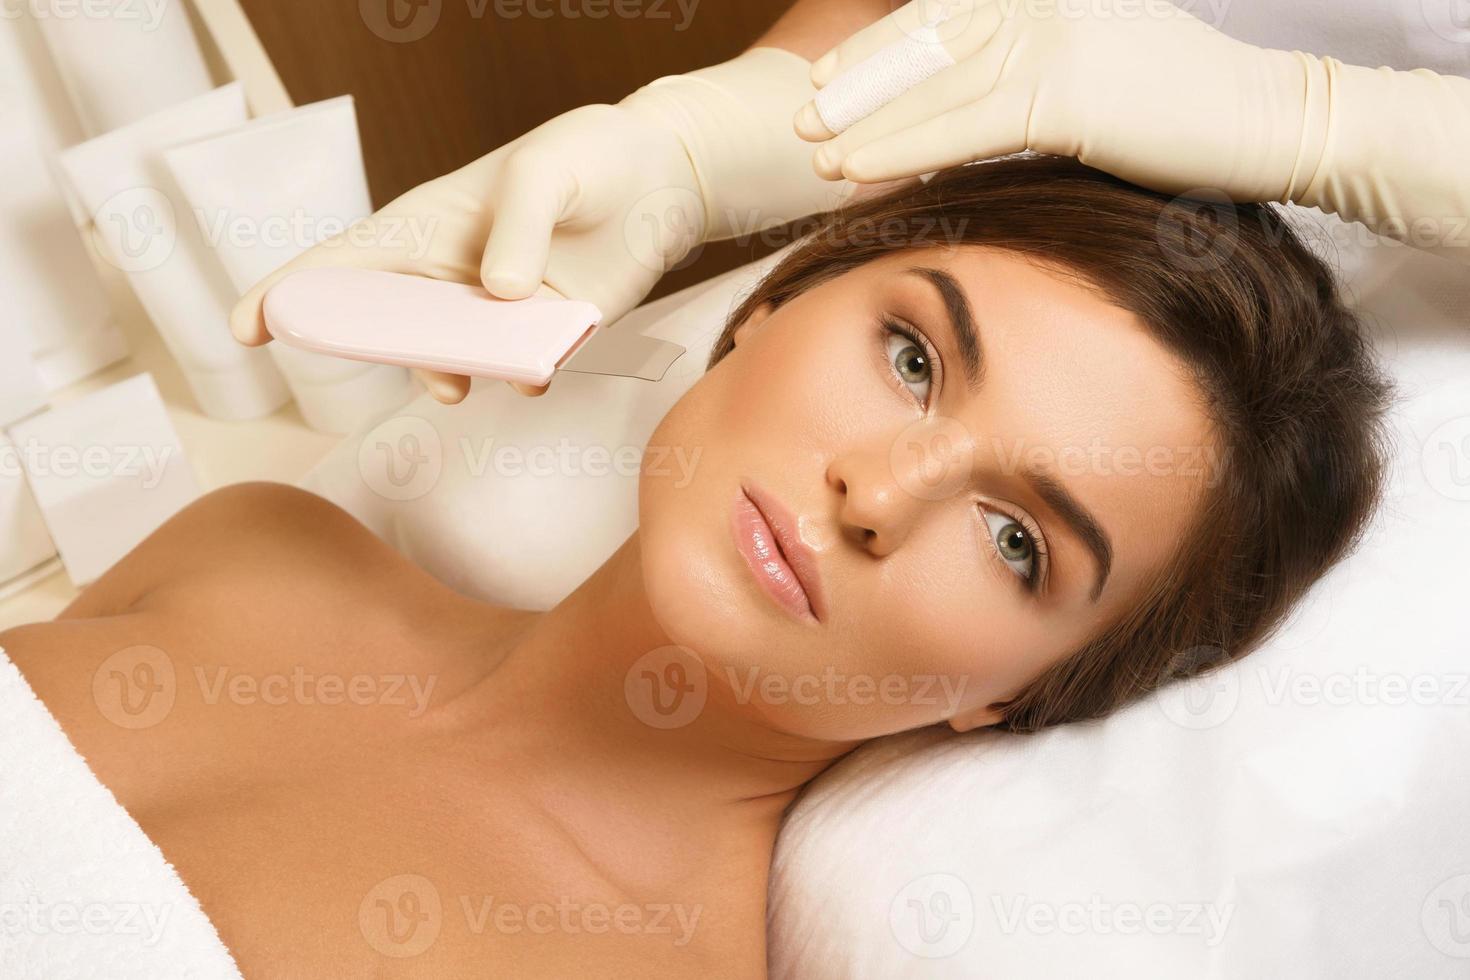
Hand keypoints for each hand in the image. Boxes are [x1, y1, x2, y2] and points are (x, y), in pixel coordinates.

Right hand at [229, 104, 711, 402]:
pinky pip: (514, 372)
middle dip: (386, 355)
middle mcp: (449, 276)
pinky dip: (518, 380)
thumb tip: (499, 297)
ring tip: (481, 373)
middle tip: (429, 367)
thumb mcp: (548, 171)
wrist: (664, 180)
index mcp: (426, 224)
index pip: (340, 260)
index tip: (247, 329)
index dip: (288, 293)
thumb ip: (518, 228)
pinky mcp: (542, 334)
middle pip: (385, 327)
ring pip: (448, 361)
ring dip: (454, 376)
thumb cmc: (590, 155)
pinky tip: (539, 369)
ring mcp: (493, 312)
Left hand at [793, 0, 1310, 204]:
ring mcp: (1054, 44)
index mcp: (1048, 0)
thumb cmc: (1191, 113)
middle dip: (857, 83)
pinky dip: (902, 148)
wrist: (1272, 122)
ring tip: (813, 151)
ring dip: (865, 122)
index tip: (829, 82)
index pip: (945, 20)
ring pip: (934, 88)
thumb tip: (998, 107)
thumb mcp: (1106, 76)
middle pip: (926, 46)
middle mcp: (1043, 9)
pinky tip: (856, 168)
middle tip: (801, 115)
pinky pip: (962, 128)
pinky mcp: (1066, 96)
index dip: (881, 50)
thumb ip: (1043, 80)